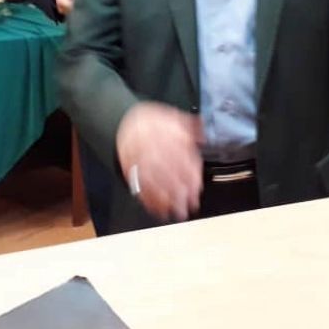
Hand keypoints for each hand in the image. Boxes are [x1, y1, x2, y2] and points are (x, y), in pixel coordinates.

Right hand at [116, 102, 203, 221]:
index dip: (191, 177)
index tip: (197, 188)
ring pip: (155, 184)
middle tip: (191, 205)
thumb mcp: (175, 116)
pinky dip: (150, 201)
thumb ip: (191, 127)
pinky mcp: (132, 171)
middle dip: (181, 192)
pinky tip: (159, 210)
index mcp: (167, 138)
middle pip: (169, 174)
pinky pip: (140, 187)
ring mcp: (142, 162)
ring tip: (178, 212)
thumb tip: (203, 136)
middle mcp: (155, 152)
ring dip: (168, 201)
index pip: (181, 159)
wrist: (125, 121)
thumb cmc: (153, 122)